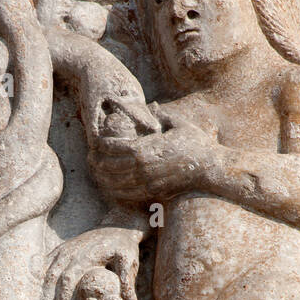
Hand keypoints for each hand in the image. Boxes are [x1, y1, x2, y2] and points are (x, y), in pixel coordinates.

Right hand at [44, 227, 140, 299]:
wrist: (117, 226)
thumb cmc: (124, 247)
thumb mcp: (129, 261)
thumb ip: (127, 281)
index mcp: (85, 254)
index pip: (68, 279)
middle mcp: (70, 251)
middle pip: (52, 278)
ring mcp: (62, 250)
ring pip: (45, 273)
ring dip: (44, 294)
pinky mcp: (59, 250)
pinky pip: (44, 268)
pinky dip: (41, 284)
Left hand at [92, 109, 215, 204]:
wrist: (210, 168)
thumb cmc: (196, 143)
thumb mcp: (179, 123)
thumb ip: (162, 114)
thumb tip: (152, 104)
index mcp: (146, 148)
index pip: (113, 147)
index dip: (100, 145)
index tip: (95, 142)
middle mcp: (143, 167)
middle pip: (109, 166)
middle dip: (96, 162)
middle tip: (89, 158)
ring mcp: (147, 182)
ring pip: (114, 183)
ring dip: (101, 178)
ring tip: (95, 172)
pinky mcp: (152, 193)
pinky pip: (126, 194)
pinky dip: (114, 190)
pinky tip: (108, 186)